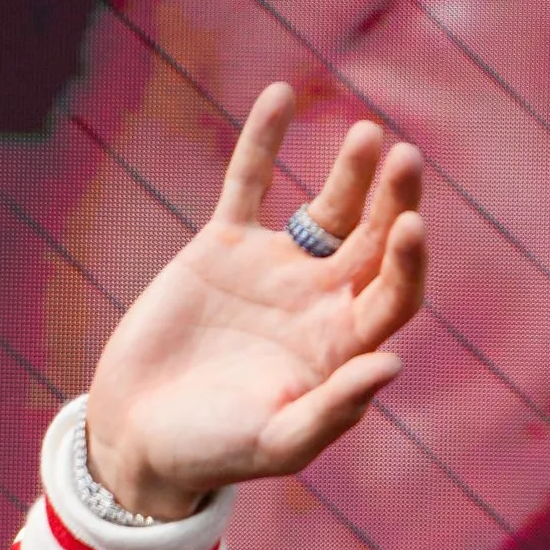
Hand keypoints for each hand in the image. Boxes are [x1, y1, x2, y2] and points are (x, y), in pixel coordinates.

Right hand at [83, 85, 426, 517]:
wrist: (140, 436)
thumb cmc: (215, 455)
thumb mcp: (278, 443)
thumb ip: (335, 408)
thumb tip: (393, 362)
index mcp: (341, 350)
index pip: (393, 295)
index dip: (407, 261)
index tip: (409, 224)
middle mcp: (319, 304)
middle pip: (372, 242)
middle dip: (392, 202)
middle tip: (405, 160)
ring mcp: (275, 270)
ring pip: (327, 209)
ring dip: (350, 172)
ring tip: (367, 135)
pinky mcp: (224, 245)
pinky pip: (250, 181)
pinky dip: (264, 140)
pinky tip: (282, 94)